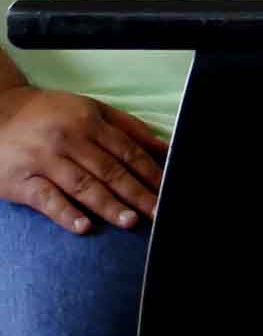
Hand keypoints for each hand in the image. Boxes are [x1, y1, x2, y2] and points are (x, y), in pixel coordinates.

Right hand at [0, 85, 165, 234]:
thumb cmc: (51, 114)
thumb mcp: (90, 109)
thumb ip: (128, 127)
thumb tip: (164, 147)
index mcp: (89, 123)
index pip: (127, 152)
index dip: (150, 172)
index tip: (168, 190)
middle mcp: (69, 141)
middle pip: (110, 171)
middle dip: (137, 193)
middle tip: (158, 212)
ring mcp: (45, 161)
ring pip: (83, 186)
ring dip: (109, 205)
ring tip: (130, 221)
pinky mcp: (21, 181)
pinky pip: (46, 199)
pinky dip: (66, 213)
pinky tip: (84, 226)